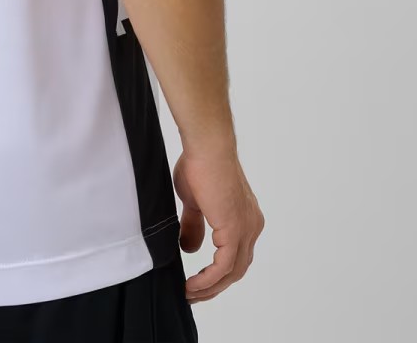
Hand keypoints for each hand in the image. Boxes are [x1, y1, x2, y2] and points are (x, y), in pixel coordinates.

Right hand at [173, 146, 264, 302]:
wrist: (206, 147)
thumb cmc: (200, 163)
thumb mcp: (194, 202)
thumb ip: (195, 225)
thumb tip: (190, 249)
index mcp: (245, 217)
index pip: (236, 255)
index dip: (217, 272)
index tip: (197, 281)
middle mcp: (252, 225)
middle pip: (237, 269)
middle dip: (214, 286)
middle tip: (193, 294)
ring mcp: (246, 229)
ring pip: (232, 272)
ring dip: (210, 287)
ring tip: (189, 293)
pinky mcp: (235, 230)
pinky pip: (224, 266)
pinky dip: (208, 279)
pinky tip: (192, 284)